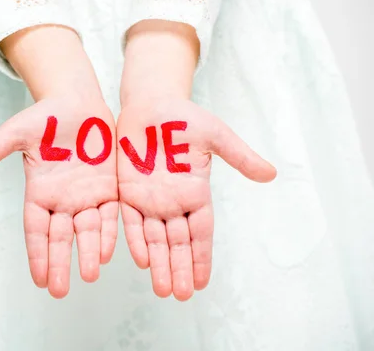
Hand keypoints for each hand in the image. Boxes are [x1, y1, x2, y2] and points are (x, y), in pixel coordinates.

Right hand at [0, 93, 117, 298]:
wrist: (77, 103)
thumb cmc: (44, 117)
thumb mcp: (16, 133)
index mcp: (39, 192)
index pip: (36, 230)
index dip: (37, 253)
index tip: (39, 278)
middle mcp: (62, 200)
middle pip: (60, 237)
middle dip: (60, 262)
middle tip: (59, 290)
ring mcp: (86, 195)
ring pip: (87, 230)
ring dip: (88, 253)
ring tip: (89, 275)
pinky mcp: (107, 187)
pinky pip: (109, 214)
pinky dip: (109, 232)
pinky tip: (110, 251)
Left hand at [117, 98, 275, 299]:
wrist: (151, 104)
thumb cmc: (185, 118)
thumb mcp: (216, 136)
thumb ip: (239, 156)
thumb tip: (271, 174)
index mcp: (196, 192)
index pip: (201, 233)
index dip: (202, 257)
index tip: (202, 282)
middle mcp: (174, 202)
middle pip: (178, 243)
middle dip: (180, 268)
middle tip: (181, 295)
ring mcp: (150, 198)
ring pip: (155, 238)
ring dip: (159, 264)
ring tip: (163, 289)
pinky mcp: (128, 191)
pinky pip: (131, 220)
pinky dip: (135, 240)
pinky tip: (141, 260)